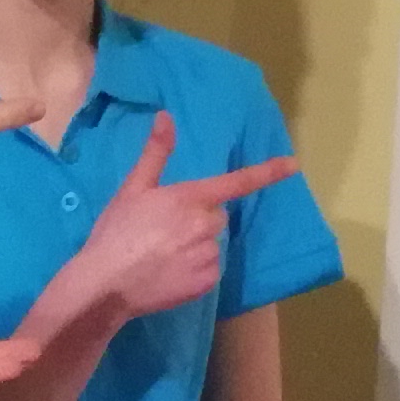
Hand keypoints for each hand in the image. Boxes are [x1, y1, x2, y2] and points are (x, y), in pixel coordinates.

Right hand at [44, 114, 297, 332]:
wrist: (106, 283)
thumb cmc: (116, 232)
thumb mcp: (132, 188)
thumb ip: (155, 153)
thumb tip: (166, 116)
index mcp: (190, 197)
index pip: (237, 182)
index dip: (268, 172)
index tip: (294, 165)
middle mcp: (205, 225)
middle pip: (216, 216)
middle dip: (199, 220)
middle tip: (164, 230)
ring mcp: (208, 255)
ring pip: (212, 245)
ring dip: (196, 247)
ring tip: (162, 255)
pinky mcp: (206, 283)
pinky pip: (209, 271)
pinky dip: (194, 272)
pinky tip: (168, 273)